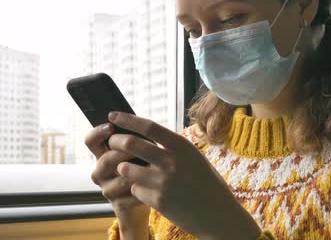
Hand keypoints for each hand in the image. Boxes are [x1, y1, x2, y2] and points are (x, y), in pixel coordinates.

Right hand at [84, 123, 150, 237]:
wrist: (148, 198)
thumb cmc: (144, 167)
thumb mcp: (140, 150)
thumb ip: (135, 138)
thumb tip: (139, 123)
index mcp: (103, 155)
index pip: (91, 141)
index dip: (98, 133)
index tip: (111, 126)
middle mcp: (101, 172)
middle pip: (105, 159)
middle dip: (124, 152)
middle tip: (141, 149)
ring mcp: (107, 189)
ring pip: (119, 178)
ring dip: (137, 172)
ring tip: (153, 168)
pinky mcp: (118, 205)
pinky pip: (129, 196)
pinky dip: (144, 190)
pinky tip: (154, 186)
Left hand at [107, 112, 260, 239]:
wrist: (219, 215)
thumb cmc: (207, 184)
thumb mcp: (194, 158)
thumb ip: (172, 148)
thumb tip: (145, 136)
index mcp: (182, 146)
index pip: (149, 127)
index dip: (128, 120)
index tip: (113, 115)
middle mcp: (172, 161)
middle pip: (132, 144)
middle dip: (116, 142)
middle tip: (111, 143)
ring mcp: (164, 182)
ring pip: (127, 169)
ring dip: (123, 168)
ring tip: (128, 170)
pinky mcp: (159, 201)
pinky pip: (135, 190)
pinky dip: (136, 190)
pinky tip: (147, 192)